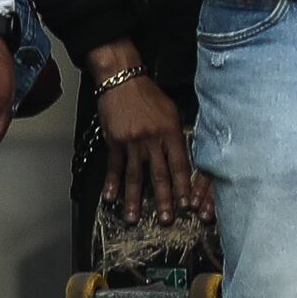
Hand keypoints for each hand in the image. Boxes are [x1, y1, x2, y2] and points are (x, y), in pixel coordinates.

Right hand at [93, 73, 206, 220]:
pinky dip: (112, 183)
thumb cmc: (148, 93)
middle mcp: (152, 139)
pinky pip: (114, 165)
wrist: (122, 79)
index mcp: (170, 131)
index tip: (186, 204)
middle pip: (159, 174)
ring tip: (133, 218)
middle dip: (163, 199)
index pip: (180, 164)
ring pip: (135, 175)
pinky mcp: (115, 140)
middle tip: (166, 219)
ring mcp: (132, 141)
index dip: (183, 186)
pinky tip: (110, 197)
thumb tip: (182, 157)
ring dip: (134, 199)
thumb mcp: (171, 110)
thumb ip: (176, 134)